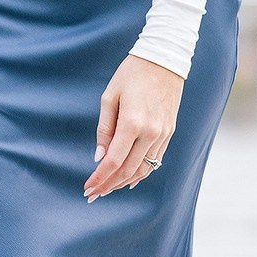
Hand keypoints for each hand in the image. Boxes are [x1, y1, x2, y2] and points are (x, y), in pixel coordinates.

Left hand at [85, 54, 183, 199]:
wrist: (164, 61)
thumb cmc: (131, 74)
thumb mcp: (110, 97)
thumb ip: (104, 129)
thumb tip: (99, 156)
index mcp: (133, 123)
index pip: (114, 161)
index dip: (100, 178)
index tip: (87, 188)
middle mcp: (151, 133)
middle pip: (129, 170)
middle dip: (109, 185)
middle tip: (92, 195)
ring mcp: (163, 135)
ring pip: (144, 170)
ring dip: (124, 182)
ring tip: (107, 189)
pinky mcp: (169, 133)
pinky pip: (155, 161)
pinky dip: (141, 173)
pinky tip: (128, 178)